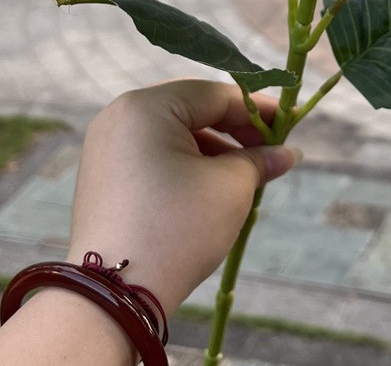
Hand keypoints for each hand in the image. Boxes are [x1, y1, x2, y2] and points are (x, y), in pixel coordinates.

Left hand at [65, 78, 299, 318]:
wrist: (115, 295)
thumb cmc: (177, 228)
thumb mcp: (230, 188)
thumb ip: (259, 160)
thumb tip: (287, 153)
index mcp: (146, 106)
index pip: (214, 94)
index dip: (257, 110)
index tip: (288, 126)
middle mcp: (120, 116)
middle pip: (191, 110)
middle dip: (234, 131)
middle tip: (269, 152)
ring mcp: (106, 147)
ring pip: (172, 134)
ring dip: (213, 150)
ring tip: (246, 176)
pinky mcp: (102, 177)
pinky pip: (153, 155)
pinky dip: (185, 165)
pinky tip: (211, 188)